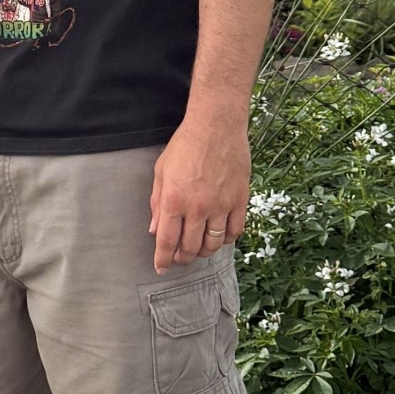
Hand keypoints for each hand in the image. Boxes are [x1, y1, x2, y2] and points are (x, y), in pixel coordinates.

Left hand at [148, 109, 249, 271]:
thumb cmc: (185, 144)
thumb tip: (155, 230)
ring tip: (198, 248)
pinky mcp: (239, 200)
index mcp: (174, 200)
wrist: (216, 125)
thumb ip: (157, 203)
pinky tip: (219, 235)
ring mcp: (221, 205)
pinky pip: (234, 231)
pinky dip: (226, 239)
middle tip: (179, 258)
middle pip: (190, 248)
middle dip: (182, 258)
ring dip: (204, 251)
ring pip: (214, 244)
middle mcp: (198, 207)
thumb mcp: (161, 171)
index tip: (161, 267)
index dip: (163, 259)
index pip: (167, 241)